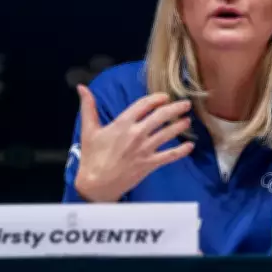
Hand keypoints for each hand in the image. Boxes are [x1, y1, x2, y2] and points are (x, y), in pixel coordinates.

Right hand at [74, 85, 193, 201]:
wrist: (96, 184)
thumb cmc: (92, 157)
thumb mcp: (88, 130)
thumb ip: (88, 107)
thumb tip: (81, 87)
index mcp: (122, 124)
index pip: (144, 104)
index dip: (156, 98)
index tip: (164, 97)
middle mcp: (136, 134)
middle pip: (161, 116)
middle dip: (175, 108)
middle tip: (186, 104)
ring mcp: (145, 150)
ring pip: (168, 133)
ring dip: (180, 126)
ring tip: (188, 121)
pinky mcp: (149, 164)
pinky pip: (169, 156)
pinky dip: (181, 151)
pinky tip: (190, 146)